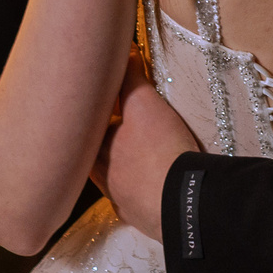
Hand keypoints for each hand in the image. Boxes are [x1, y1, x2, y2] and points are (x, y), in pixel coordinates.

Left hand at [99, 55, 199, 239]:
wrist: (184, 202)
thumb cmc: (160, 150)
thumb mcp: (146, 103)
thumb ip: (132, 77)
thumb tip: (125, 53)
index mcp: (98, 150)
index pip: (88, 129)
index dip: (95, 116)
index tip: (101, 106)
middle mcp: (104, 179)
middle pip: (94, 159)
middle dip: (103, 145)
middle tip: (115, 132)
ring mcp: (122, 201)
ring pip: (112, 182)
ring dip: (120, 170)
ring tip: (133, 159)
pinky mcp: (142, 218)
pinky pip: (134, 203)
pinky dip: (140, 192)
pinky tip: (150, 187)